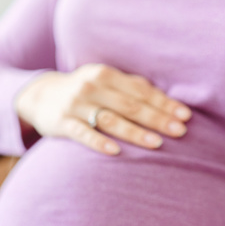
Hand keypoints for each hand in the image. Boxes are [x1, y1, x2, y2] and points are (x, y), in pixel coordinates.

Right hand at [14, 64, 190, 154]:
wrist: (39, 96)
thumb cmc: (82, 91)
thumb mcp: (103, 81)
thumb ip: (129, 86)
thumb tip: (163, 96)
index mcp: (106, 74)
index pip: (141, 91)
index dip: (164, 103)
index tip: (185, 116)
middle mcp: (92, 87)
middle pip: (131, 105)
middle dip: (157, 118)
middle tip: (179, 132)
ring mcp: (76, 105)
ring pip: (110, 119)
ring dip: (134, 131)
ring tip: (156, 143)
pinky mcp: (62, 123)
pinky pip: (83, 134)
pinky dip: (99, 142)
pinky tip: (116, 151)